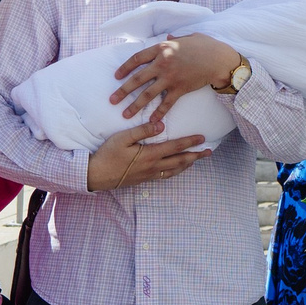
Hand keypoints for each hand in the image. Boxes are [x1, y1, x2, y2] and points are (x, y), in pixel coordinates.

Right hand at [89, 116, 209, 190]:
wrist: (97, 175)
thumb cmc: (108, 154)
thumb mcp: (123, 138)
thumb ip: (142, 131)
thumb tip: (160, 125)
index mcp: (150, 155)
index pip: (175, 147)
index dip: (190, 142)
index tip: (202, 138)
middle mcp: (153, 166)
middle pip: (180, 161)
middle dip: (196, 156)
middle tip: (208, 152)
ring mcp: (149, 175)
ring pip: (174, 170)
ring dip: (188, 164)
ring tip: (197, 159)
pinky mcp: (144, 179)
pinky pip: (166, 176)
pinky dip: (176, 172)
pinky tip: (177, 169)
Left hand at [110, 34, 242, 120]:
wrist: (219, 60)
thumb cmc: (206, 46)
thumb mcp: (188, 37)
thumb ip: (175, 38)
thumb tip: (168, 36)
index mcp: (162, 48)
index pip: (137, 59)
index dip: (125, 68)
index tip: (116, 76)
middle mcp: (162, 63)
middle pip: (137, 79)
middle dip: (123, 90)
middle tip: (112, 100)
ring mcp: (170, 78)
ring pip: (148, 94)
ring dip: (135, 106)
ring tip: (125, 115)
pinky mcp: (180, 89)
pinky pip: (166, 104)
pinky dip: (158, 113)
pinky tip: (151, 121)